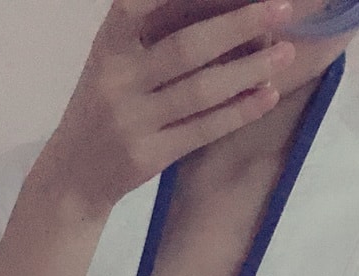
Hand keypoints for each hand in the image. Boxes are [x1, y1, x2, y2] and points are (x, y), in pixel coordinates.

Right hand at [34, 0, 298, 224]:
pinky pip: (202, 130)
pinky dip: (238, 112)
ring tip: (286, 53)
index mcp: (108, 45)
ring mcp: (131, 121)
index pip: (141, 4)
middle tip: (281, 7)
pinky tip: (266, 95)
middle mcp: (116, 80)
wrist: (72, 176)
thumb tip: (219, 10)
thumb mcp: (113, 60)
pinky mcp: (147, 157)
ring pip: (200, 91)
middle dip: (239, 24)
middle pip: (186, 47)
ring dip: (249, 70)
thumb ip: (149, 32)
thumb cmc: (106, 107)